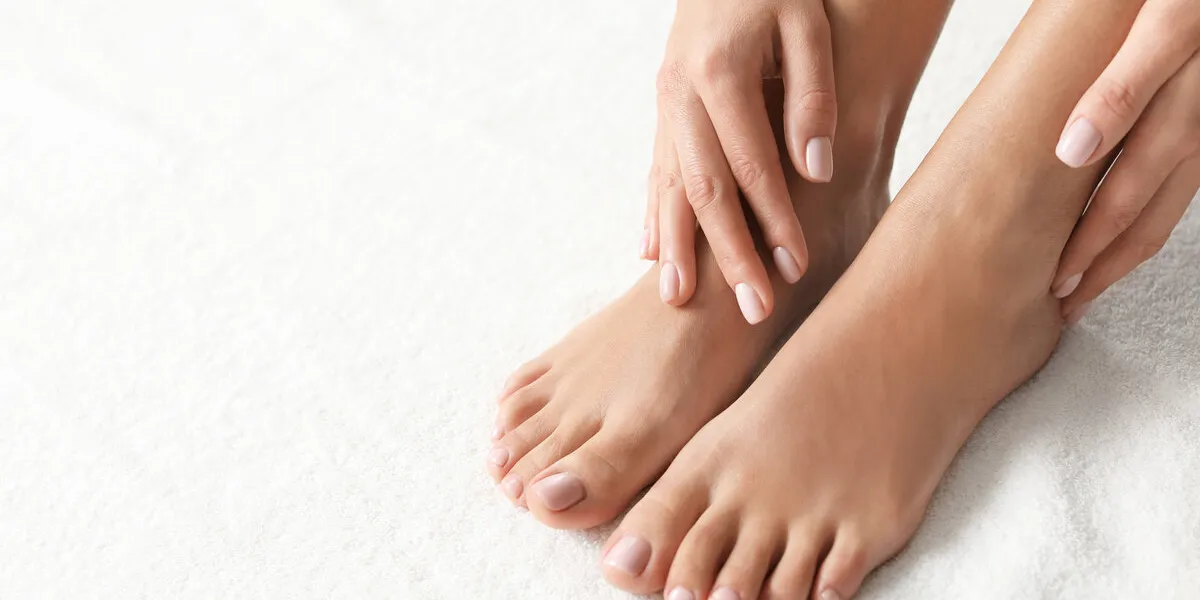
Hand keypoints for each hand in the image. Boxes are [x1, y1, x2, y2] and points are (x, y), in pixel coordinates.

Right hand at [641, 0, 836, 323]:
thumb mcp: (808, 25)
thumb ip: (813, 95)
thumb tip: (815, 171)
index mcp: (720, 73)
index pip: (751, 164)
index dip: (773, 220)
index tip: (795, 268)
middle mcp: (680, 95)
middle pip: (704, 189)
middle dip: (726, 254)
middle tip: (750, 309)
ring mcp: (665, 104)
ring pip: (668, 186)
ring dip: (677, 246)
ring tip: (676, 301)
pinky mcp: (662, 110)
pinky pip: (654, 170)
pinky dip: (653, 213)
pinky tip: (652, 253)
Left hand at [1052, 0, 1199, 321]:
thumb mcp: (1165, 22)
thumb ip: (1124, 86)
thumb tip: (1074, 151)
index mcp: (1185, 105)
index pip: (1129, 194)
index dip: (1092, 243)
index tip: (1057, 280)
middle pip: (1152, 210)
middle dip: (1107, 263)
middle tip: (1068, 301)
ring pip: (1173, 199)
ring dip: (1132, 247)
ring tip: (1094, 280)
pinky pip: (1186, 174)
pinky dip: (1156, 209)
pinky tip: (1131, 223)